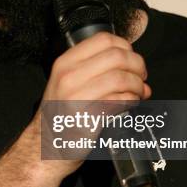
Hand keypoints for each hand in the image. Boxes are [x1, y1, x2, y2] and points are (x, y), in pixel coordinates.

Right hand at [36, 32, 150, 180]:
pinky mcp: (87, 119)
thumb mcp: (68, 82)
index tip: (132, 58)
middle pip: (117, 57)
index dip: (125, 46)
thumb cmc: (61, 114)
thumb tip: (136, 68)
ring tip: (138, 93)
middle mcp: (68, 77)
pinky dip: (132, 100)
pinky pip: (120, 101)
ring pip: (121, 78)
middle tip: (141, 76)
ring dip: (137, 85)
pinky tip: (130, 104)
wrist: (45, 147)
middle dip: (137, 65)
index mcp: (65, 63)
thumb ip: (97, 70)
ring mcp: (76, 98)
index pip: (103, 39)